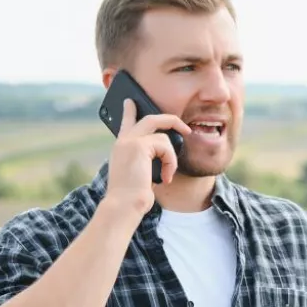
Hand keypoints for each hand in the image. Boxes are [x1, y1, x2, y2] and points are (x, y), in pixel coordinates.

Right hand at [104, 97, 190, 215]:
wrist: (124, 205)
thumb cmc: (132, 196)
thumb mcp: (138, 173)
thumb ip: (145, 158)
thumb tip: (164, 149)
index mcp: (120, 148)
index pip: (125, 123)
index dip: (129, 112)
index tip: (130, 102)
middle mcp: (123, 141)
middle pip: (150, 119)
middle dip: (171, 121)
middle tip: (185, 129)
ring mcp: (130, 141)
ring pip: (163, 136)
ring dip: (171, 157)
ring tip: (167, 174)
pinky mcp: (138, 146)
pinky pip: (165, 146)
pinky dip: (170, 162)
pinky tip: (166, 177)